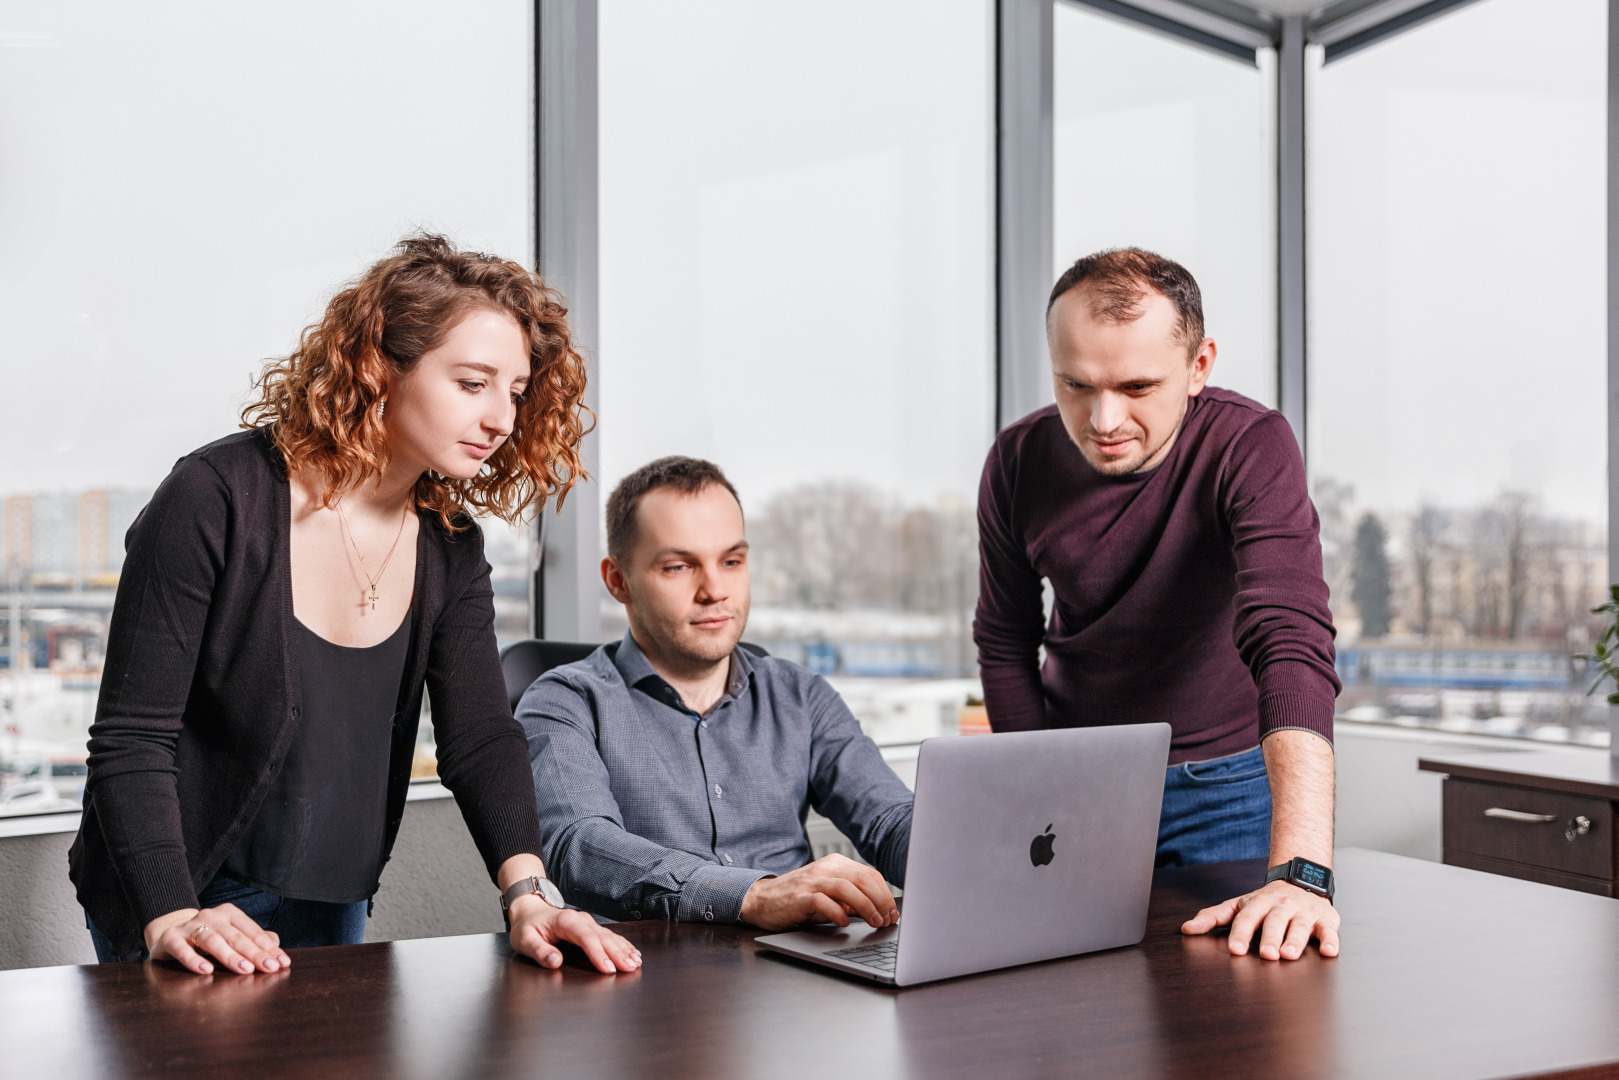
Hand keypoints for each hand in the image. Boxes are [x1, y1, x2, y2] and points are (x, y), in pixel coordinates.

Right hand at [144, 904, 291, 974]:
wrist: (169, 935)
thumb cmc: (208, 938)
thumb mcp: (231, 936)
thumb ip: (253, 939)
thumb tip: (276, 944)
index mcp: (229, 913)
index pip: (252, 931)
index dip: (268, 947)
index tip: (283, 963)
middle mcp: (211, 916)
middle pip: (236, 936)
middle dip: (255, 953)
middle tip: (270, 968)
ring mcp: (190, 926)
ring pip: (212, 941)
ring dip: (230, 956)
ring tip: (245, 969)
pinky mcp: (171, 938)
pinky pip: (182, 949)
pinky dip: (194, 959)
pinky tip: (206, 970)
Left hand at [506, 895, 641, 973]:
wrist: (530, 910)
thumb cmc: (527, 927)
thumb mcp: (524, 940)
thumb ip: (539, 951)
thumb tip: (555, 961)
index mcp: (565, 921)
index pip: (585, 937)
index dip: (598, 953)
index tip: (607, 968)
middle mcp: (580, 919)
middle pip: (603, 937)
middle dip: (617, 953)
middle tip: (629, 968)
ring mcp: (588, 923)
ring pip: (610, 936)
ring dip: (623, 949)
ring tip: (635, 963)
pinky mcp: (591, 928)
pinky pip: (610, 936)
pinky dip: (622, 945)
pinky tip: (632, 953)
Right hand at [739, 853, 898, 931]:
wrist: (763, 899)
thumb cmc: (798, 898)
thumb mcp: (829, 894)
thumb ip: (852, 899)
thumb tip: (880, 911)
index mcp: (836, 864)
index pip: (870, 874)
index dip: (885, 894)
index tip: (893, 913)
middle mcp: (825, 868)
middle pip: (862, 878)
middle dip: (880, 900)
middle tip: (888, 920)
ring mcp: (811, 881)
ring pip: (846, 887)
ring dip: (865, 906)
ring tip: (874, 922)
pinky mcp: (799, 897)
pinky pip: (822, 901)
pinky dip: (837, 913)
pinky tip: (844, 923)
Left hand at [1181, 879, 1339, 959]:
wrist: (1301, 881)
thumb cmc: (1266, 902)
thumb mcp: (1238, 905)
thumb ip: (1213, 917)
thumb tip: (1186, 929)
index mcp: (1258, 903)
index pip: (1247, 918)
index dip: (1241, 934)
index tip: (1235, 949)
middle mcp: (1282, 906)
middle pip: (1275, 922)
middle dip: (1270, 937)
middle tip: (1266, 954)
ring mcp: (1305, 912)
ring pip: (1300, 926)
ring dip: (1295, 940)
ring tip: (1289, 955)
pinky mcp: (1326, 920)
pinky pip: (1329, 930)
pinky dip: (1331, 940)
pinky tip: (1329, 951)